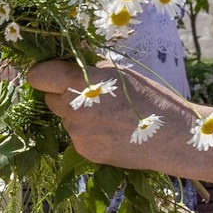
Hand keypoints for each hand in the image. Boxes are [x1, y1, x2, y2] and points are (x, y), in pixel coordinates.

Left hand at [26, 59, 195, 168]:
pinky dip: (90, 133)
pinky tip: (114, 132)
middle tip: (91, 94)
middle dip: (63, 95)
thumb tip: (69, 61)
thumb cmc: (150, 97)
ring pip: (66, 119)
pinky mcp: (85, 152)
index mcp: (80, 83)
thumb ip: (89, 68)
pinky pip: (78, 137)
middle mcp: (73, 109)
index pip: (38, 76)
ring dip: (79, 116)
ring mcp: (77, 134)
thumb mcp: (119, 72)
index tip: (55, 74)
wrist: (174, 136)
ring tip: (111, 116)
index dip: (45, 74)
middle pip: (50, 99)